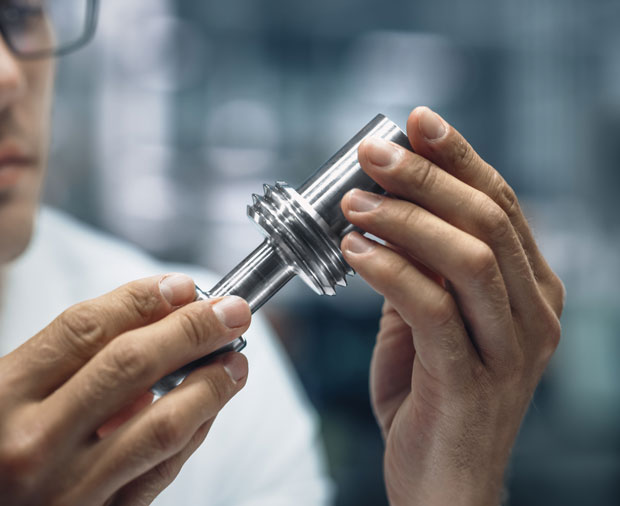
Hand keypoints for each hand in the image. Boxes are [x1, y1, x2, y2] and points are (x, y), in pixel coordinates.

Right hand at [0, 274, 250, 505]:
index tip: (182, 286)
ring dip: (208, 386)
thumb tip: (139, 341)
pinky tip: (207, 414)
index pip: (84, 327)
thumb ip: (51, 373)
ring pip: (159, 424)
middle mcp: (27, 439)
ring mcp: (62, 490)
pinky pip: (156, 475)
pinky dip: (190, 438)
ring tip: (235, 361)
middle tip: (231, 310)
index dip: (142, 299)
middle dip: (191, 330)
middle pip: (129, 364)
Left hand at [339, 107, 564, 504]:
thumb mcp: (429, 323)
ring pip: (469, 258)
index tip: (415, 122)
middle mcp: (534, 314)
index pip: (501, 204)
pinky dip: (391, 272)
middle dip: (427, 177)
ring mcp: (510, 349)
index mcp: (530, 291)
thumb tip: (387, 213)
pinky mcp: (472, 380)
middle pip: (487, 220)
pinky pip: (433, 309)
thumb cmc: (431, 400)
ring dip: (405, 220)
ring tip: (354, 204)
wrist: (440, 484)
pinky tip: (355, 253)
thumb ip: (422, 272)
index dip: (459, 157)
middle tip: (372, 154)